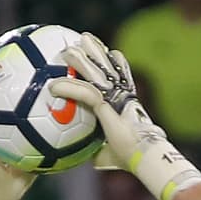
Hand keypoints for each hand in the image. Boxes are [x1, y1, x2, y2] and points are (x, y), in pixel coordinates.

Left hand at [48, 32, 200, 199]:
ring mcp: (117, 100)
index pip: (121, 78)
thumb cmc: (134, 160)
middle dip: (98, 52)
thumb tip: (91, 160)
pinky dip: (68, 89)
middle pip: (110, 67)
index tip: (106, 53)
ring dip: (82, 60)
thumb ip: (102, 152)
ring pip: (97, 73)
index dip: (114, 64)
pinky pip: (85, 93)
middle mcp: (124, 97)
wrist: (147, 159)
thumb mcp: (113, 155)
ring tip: (69, 49)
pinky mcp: (108, 107)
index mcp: (127, 104)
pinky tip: (53, 87)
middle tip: (85, 39)